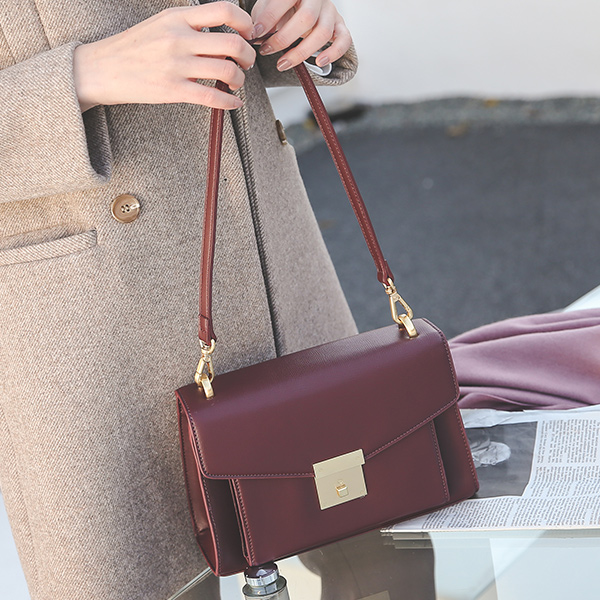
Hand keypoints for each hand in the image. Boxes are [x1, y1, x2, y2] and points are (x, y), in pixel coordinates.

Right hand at [73, 2, 255, 111]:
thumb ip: (190, 25)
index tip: (248, 34)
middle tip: (246, 63)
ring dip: (240, 79)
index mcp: (178, 17)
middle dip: (248, 56)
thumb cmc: (135, 48)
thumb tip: (223, 34)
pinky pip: (213, 97)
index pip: (224, 10)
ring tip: (235, 83)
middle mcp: (179, 38)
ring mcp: (176, 65)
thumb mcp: (162, 24)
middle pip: (233, 43)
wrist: (102, 69)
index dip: (245, 22)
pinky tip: (233, 104)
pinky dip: (230, 102)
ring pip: (227, 71)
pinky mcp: (173, 90)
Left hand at [250, 0, 351, 71]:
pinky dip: (333, 53)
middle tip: (266, 50)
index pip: (285, 0)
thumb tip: (253, 33)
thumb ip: (262, 16)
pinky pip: (344, 40)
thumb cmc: (284, 6)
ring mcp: (331, 12)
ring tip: (282, 63)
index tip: (254, 34)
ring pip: (323, 33)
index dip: (269, 18)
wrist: (304, 2)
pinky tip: (319, 62)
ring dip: (301, 52)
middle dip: (283, 39)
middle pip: (306, 19)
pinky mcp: (340, 26)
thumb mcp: (269, 5)